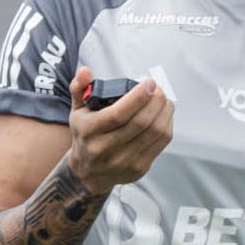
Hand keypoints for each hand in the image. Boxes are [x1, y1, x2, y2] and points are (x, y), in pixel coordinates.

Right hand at [66, 66, 173, 194]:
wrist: (88, 172)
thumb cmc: (85, 136)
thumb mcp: (77, 111)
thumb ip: (79, 88)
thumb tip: (85, 71)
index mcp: (89, 132)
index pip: (118, 114)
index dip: (138, 97)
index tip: (149, 82)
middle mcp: (105, 149)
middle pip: (141, 123)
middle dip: (156, 100)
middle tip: (158, 88)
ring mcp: (124, 161)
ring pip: (155, 132)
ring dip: (164, 111)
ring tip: (163, 98)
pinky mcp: (139, 168)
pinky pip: (161, 143)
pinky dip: (167, 124)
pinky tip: (164, 114)